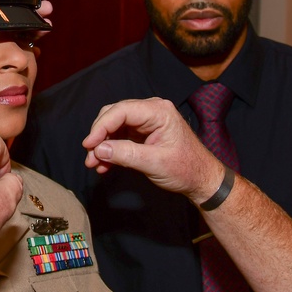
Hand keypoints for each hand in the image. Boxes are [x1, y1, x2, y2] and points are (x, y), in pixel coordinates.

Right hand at [81, 97, 224, 202]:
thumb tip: (99, 149)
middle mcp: (151, 111)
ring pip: (114, 126)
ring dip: (103, 145)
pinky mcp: (143, 133)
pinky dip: (111, 150)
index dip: (101, 126)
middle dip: (100, 136)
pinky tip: (104, 165)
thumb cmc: (187, 169)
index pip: (121, 111)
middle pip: (114, 115)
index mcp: (158, 111)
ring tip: (94, 164)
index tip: (89, 145)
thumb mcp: (155, 163)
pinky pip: (120, 136)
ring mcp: (146, 121)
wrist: (201, 180)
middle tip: (90, 156)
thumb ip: (126, 154)